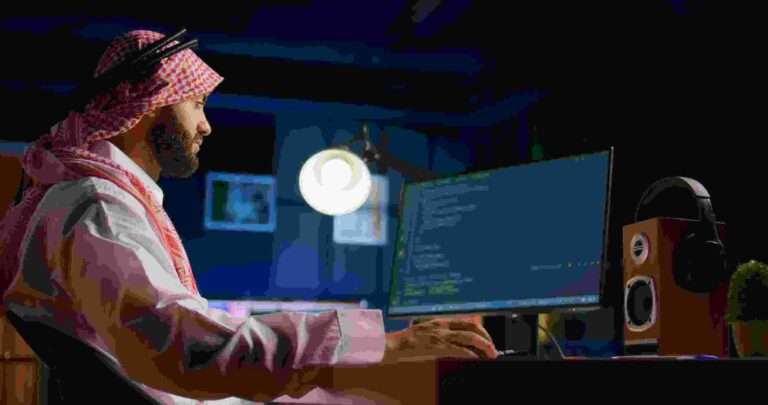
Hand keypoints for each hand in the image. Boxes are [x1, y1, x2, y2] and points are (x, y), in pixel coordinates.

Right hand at [381, 317, 497, 363]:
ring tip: (490, 356)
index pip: (467, 323)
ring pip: (470, 337)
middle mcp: (441, 327)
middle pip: (473, 328)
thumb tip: (449, 348)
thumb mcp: (421, 336)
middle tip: (492, 351)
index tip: (487, 342)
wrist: (386, 347)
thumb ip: (435, 338)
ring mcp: (440, 336)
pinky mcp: (436, 347)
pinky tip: (476, 361)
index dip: (481, 332)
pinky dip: (471, 356)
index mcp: (438, 323)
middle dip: (487, 339)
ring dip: (484, 347)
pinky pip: (460, 350)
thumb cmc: (401, 346)